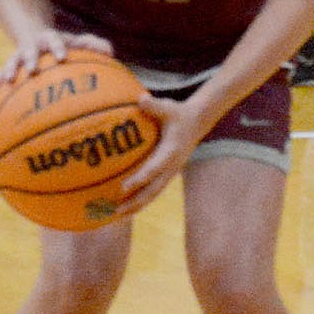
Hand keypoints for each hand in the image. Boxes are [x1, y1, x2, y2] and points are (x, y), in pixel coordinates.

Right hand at [0, 29, 113, 90]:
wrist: (31, 31)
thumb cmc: (61, 43)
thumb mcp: (76, 41)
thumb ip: (93, 45)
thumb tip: (111, 52)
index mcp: (50, 38)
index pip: (55, 40)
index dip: (58, 47)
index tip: (61, 57)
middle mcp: (32, 45)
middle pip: (29, 50)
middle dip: (30, 58)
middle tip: (32, 69)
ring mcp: (19, 54)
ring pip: (12, 61)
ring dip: (9, 70)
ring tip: (6, 82)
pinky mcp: (10, 64)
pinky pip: (1, 72)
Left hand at [114, 91, 204, 216]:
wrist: (197, 122)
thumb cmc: (178, 113)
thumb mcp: (168, 107)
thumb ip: (154, 105)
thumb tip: (141, 98)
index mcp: (171, 152)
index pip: (153, 169)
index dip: (139, 179)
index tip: (123, 187)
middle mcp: (171, 166)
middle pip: (152, 190)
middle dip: (135, 202)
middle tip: (117, 210)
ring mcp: (170, 172)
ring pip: (153, 194)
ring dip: (137, 205)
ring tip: (118, 214)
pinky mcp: (167, 174)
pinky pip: (154, 190)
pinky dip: (141, 199)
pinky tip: (127, 204)